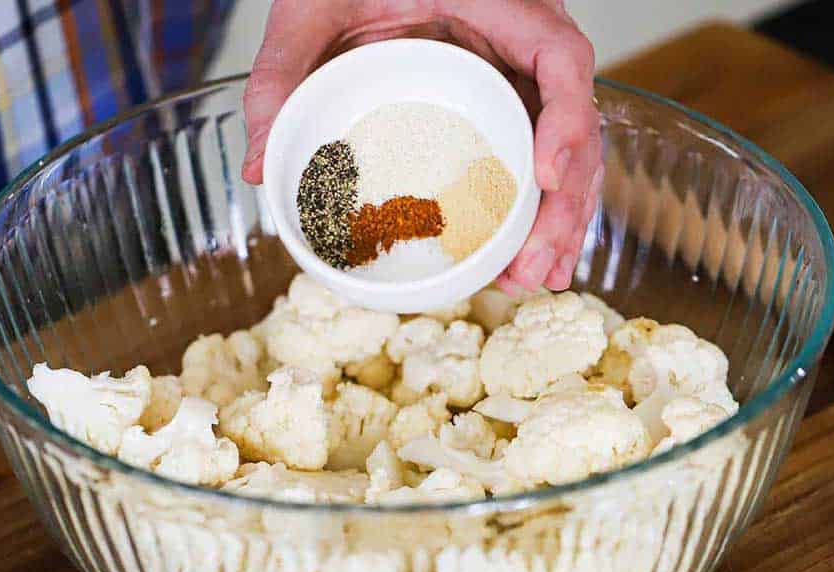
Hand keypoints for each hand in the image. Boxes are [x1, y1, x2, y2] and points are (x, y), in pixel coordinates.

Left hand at [243, 0, 600, 292]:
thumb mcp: (310, 4)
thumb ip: (281, 73)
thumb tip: (258, 163)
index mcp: (496, 1)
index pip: (560, 57)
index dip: (566, 118)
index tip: (545, 176)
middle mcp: (522, 39)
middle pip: (575, 123)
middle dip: (564, 203)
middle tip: (531, 270)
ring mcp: (519, 74)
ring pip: (569, 150)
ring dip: (560, 221)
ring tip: (534, 281)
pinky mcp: (506, 102)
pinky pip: (541, 156)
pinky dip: (541, 211)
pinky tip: (526, 261)